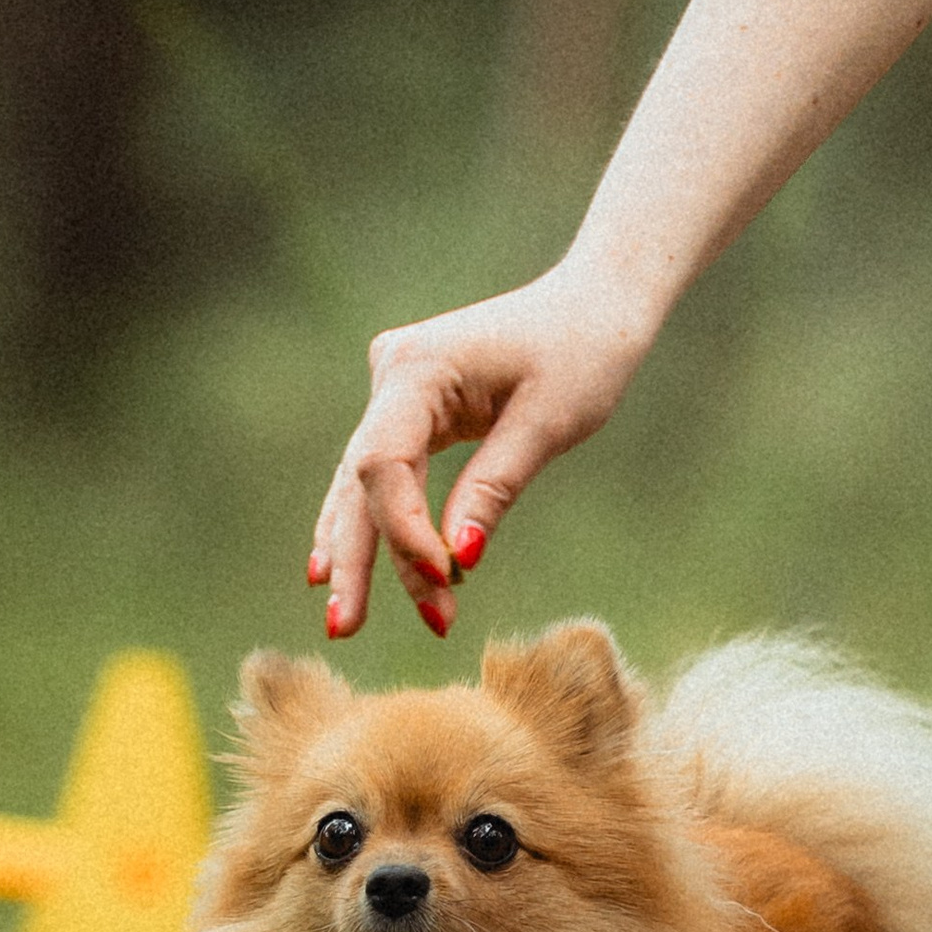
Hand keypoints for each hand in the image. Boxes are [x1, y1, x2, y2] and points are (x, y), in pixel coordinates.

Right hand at [307, 268, 652, 638]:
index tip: (446, 579)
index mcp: (419, 367)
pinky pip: (383, 475)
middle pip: (361, 481)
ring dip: (363, 552)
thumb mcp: (548, 424)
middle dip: (360, 558)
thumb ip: (493, 489)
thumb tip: (457, 561)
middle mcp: (393, 374)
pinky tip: (336, 571)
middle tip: (345, 628)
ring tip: (344, 621)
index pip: (386, 464)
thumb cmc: (584, 352)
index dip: (405, 530)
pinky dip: (375, 523)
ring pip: (364, 484)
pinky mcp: (408, 407)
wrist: (595, 302)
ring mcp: (394, 388)